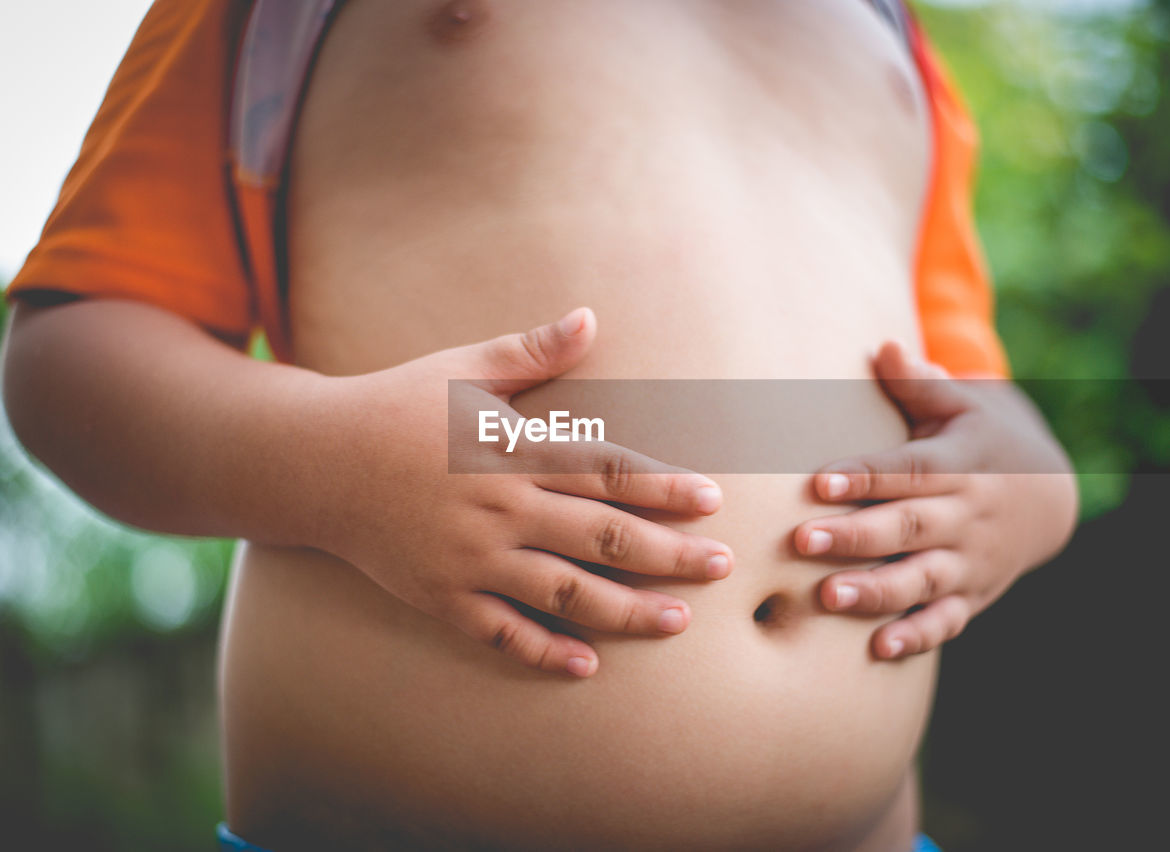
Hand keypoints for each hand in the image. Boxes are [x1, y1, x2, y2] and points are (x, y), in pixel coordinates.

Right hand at [316, 308, 732, 676]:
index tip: (711, 500)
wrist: (313, 462)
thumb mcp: (461, 368)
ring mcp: (470, 559)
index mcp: (511, 450)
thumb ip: (530, 352)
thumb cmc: (394, 405)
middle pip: (601, 536)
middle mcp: (499, 508)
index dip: (662, 487)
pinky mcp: (442, 596)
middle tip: (723, 567)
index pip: (604, 471)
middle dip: (668, 554)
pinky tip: (587, 665)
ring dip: (626, 609)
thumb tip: (590, 316)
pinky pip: (500, 632)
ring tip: (679, 621)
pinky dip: (544, 651)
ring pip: (564, 592)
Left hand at [793, 340, 1076, 659]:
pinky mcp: (974, 593)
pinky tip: (878, 649)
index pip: (909, 470)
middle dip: (855, 536)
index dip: (866, 476)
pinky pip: (946, 620)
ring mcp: (971, 559)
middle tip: (801, 541)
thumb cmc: (984, 438)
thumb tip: (882, 347)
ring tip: (828, 597)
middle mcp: (967, 514)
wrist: (1053, 491)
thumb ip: (917, 383)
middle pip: (908, 526)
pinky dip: (916, 636)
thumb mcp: (962, 404)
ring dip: (876, 591)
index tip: (818, 481)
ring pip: (922, 578)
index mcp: (961, 463)